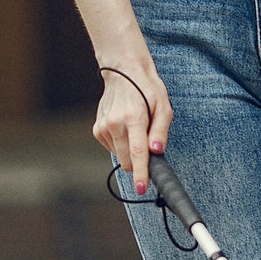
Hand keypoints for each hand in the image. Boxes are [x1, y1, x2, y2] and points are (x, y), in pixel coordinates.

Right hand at [93, 64, 172, 193]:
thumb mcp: (163, 106)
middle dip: (140, 162)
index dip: (140, 173)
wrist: (123, 72)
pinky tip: (125, 128)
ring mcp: (103, 127)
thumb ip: (160, 131)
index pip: (137, 152)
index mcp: (133, 117)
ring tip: (136, 128)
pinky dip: (122, 144)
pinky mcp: (97, 130)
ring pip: (121, 156)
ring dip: (131, 151)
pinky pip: (114, 149)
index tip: (141, 188)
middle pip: (128, 160)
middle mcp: (115, 124)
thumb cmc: (147, 88)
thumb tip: (156, 152)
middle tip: (149, 144)